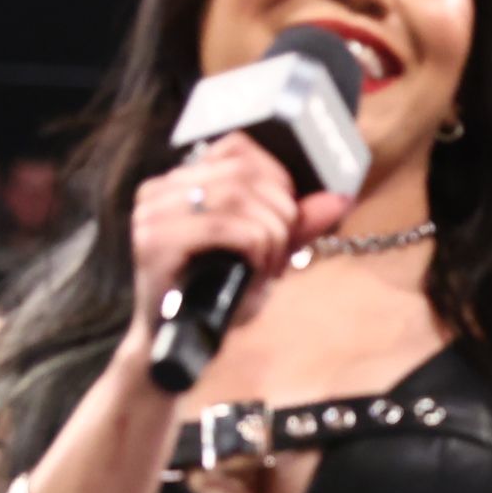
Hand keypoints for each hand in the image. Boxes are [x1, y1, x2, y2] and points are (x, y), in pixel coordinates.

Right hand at [105, 137, 354, 386]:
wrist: (183, 347)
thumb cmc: (219, 297)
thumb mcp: (265, 253)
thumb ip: (297, 223)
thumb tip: (339, 198)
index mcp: (181, 181)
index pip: (239, 146)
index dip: (277, 175)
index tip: (288, 216)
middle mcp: (160, 189)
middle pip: (245, 172)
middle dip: (280, 212)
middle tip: (280, 251)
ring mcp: (152, 214)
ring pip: (239, 196)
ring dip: (270, 234)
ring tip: (268, 266)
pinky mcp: (154, 242)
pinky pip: (226, 226)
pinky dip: (254, 247)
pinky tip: (255, 270)